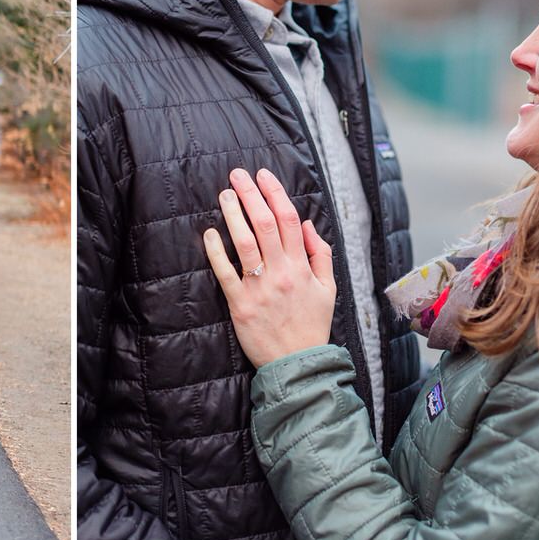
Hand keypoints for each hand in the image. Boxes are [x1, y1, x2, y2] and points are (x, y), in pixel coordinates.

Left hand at [203, 168, 335, 366]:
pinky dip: (216, 251)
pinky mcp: (240, 304)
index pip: (290, 220)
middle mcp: (281, 273)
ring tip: (225, 194)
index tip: (264, 176)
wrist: (299, 364)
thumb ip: (321, 254)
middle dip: (251, 195)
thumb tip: (307, 224)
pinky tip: (209, 233)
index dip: (275, 193)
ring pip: (245, 243)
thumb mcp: (328, 289)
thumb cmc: (312, 325)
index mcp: (302, 267)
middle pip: (266, 224)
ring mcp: (259, 288)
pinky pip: (225, 273)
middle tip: (238, 175)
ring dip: (234, 215)